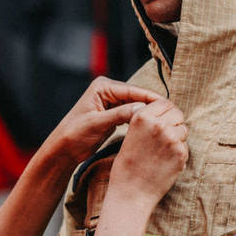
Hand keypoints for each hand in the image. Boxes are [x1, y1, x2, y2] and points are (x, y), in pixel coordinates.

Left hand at [47, 77, 163, 164]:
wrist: (63, 149)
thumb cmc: (74, 135)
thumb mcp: (97, 124)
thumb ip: (119, 115)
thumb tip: (142, 109)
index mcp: (102, 87)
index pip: (133, 90)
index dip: (151, 98)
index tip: (168, 106)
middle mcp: (108, 91)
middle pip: (137, 96)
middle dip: (153, 105)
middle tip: (172, 114)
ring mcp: (112, 101)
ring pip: (136, 105)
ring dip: (149, 113)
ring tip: (166, 120)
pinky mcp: (114, 113)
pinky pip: (132, 114)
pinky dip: (142, 120)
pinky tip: (154, 126)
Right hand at [109, 99, 188, 203]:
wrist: (131, 192)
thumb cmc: (128, 167)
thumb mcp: (131, 136)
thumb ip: (148, 122)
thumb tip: (167, 115)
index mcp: (141, 117)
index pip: (164, 103)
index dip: (167, 111)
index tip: (166, 119)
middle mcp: (157, 124)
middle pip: (177, 113)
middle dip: (174, 122)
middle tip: (167, 137)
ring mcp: (171, 138)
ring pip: (183, 130)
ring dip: (178, 138)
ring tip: (163, 153)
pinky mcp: (181, 153)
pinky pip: (185, 146)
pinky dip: (179, 153)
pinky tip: (166, 163)